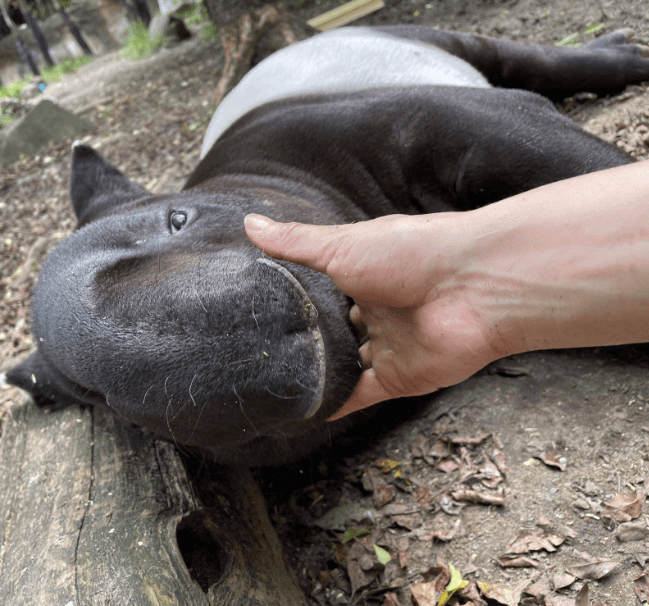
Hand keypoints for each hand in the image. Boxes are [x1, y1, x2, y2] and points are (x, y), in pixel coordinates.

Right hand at [244, 213, 505, 419]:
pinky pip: (361, 396)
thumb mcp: (342, 245)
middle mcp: (375, 310)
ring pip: (345, 366)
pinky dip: (335, 404)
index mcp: (364, 275)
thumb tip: (250, 222)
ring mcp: (387, 345)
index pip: (323, 290)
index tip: (259, 309)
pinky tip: (304, 411)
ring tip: (273, 382)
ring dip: (319, 374)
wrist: (473, 285)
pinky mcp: (398, 377)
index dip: (295, 299)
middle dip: (306, 339)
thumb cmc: (411, 253)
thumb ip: (296, 242)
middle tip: (260, 350)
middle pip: (335, 331)